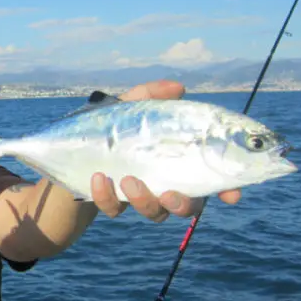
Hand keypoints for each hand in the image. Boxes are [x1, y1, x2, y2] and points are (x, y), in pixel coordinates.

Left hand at [88, 79, 241, 221]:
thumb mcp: (127, 107)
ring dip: (144, 201)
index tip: (231, 195)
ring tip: (128, 180)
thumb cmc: (109, 128)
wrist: (69, 150)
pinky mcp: (110, 203)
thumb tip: (178, 88)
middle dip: (182, 205)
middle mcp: (161, 184)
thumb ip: (150, 96)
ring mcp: (137, 197)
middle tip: (169, 194)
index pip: (209, 181)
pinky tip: (98, 178)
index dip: (225, 190)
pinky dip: (106, 197)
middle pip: (185, 206)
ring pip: (154, 213)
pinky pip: (113, 209)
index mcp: (174, 163)